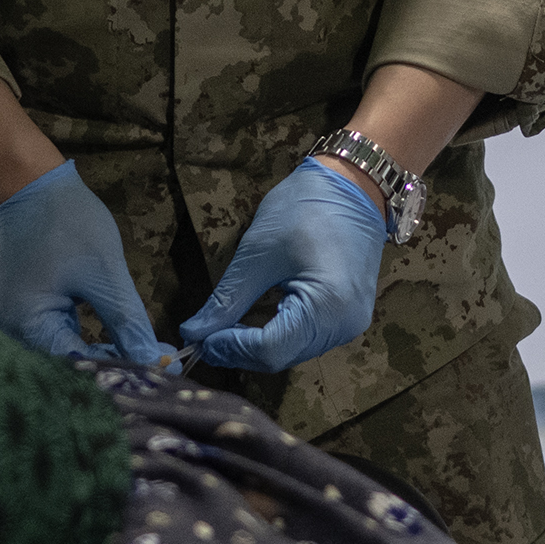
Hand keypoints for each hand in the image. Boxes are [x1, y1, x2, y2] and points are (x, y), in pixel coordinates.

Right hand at [0, 160, 172, 365]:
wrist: (31, 187)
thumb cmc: (65, 222)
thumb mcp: (105, 273)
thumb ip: (128, 322)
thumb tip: (154, 360)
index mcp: (27, 327)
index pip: (81, 367)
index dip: (124, 371)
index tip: (163, 371)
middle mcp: (12, 337)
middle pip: (70, 368)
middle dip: (115, 367)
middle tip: (159, 362)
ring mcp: (14, 329)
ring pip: (66, 358)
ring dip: (104, 357)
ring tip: (145, 354)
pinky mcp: (23, 320)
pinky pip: (58, 342)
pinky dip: (87, 343)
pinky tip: (118, 344)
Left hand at [181, 158, 389, 371]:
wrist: (352, 187)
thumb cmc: (304, 210)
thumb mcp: (257, 253)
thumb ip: (227, 300)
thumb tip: (193, 333)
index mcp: (327, 308)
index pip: (270, 350)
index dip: (230, 348)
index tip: (198, 338)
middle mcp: (344, 326)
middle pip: (281, 356)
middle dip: (240, 350)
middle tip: (205, 335)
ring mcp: (350, 325)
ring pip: (292, 352)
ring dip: (257, 346)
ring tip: (225, 329)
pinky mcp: (348, 317)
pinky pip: (305, 339)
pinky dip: (277, 336)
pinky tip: (254, 323)